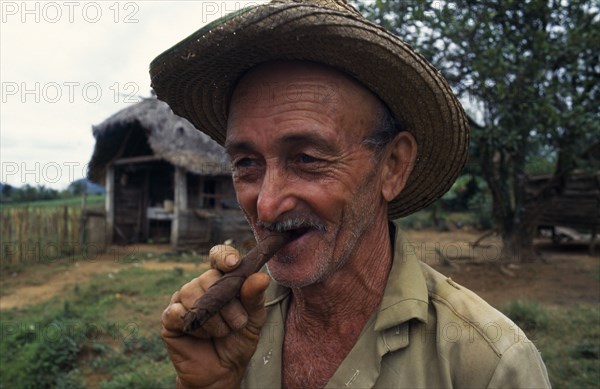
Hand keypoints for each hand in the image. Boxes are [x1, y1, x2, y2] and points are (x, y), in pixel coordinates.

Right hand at [161, 244, 269, 388]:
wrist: (223, 371)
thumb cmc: (238, 341)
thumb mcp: (254, 319)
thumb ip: (255, 298)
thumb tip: (260, 277)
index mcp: (221, 280)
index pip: (218, 257)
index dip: (224, 256)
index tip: (233, 265)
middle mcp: (200, 286)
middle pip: (207, 277)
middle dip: (226, 303)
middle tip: (237, 323)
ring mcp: (183, 301)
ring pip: (192, 294)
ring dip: (212, 318)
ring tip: (222, 332)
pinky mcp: (169, 319)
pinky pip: (177, 312)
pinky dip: (194, 326)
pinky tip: (203, 335)